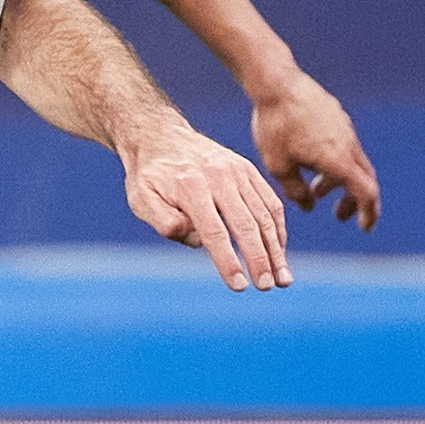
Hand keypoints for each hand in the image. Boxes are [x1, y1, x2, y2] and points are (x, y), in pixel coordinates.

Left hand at [122, 128, 292, 291]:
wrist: (161, 136)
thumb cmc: (149, 176)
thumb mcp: (141, 198)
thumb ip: (163, 220)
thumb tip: (195, 239)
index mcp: (191, 185)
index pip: (214, 231)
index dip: (228, 260)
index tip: (238, 286)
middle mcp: (219, 176)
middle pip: (246, 224)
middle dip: (260, 259)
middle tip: (267, 287)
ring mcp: (238, 171)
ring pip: (264, 214)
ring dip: (276, 249)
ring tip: (283, 279)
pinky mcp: (248, 170)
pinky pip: (270, 202)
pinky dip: (278, 229)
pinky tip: (280, 252)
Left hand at [251, 73, 380, 228]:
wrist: (276, 82)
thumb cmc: (274, 125)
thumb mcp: (278, 166)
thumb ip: (296, 191)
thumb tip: (309, 207)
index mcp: (338, 160)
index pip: (366, 193)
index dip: (368, 213)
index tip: (364, 227)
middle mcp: (348, 144)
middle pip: (364, 179)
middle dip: (354, 201)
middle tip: (339, 216)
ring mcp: (345, 128)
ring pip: (353, 162)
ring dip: (340, 181)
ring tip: (317, 190)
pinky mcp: (337, 116)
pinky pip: (344, 146)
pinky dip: (336, 162)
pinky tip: (312, 161)